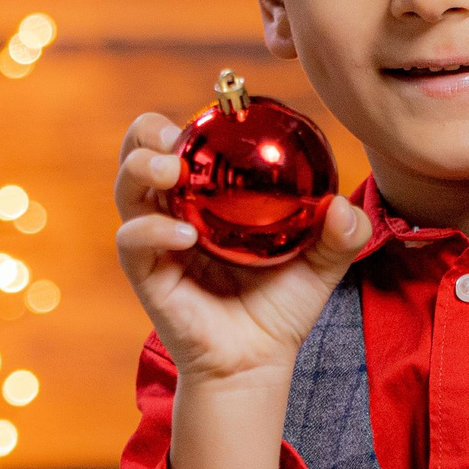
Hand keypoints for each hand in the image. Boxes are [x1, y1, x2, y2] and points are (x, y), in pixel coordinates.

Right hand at [112, 111, 372, 468]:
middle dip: (147, 133)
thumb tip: (342, 206)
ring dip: (141, 167)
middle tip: (172, 135)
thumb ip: (341, 235)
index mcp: (209, 195)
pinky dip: (152, 229)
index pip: (190, 142)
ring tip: (170, 170)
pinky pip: (133, 241)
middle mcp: (176, 208)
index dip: (195, 119)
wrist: (259, 362)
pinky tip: (182, 233)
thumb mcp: (322, 264)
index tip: (222, 105)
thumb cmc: (281, 307)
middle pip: (140, 152)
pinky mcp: (147, 274)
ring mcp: (156, 240)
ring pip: (126, 187)